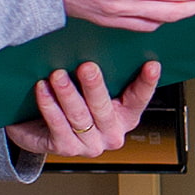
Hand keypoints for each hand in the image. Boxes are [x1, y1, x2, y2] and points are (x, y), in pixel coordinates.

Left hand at [7, 61, 159, 159]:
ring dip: (67, 94)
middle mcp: (112, 133)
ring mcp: (90, 144)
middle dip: (94, 86)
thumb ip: (105, 77)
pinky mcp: (66, 149)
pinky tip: (42, 89)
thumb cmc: (74, 104)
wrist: (43, 132)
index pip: (139, 99)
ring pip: (79, 116)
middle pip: (104, 108)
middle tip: (87, 67)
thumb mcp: (93, 91)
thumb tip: (102, 45)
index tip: (152, 65)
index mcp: (126, 116)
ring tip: (58, 75)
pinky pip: (58, 125)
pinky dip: (49, 105)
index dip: (147, 82)